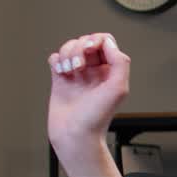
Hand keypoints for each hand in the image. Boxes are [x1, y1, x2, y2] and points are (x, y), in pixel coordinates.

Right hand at [47, 33, 130, 161]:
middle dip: (79, 48)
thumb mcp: (118, 88)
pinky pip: (56, 59)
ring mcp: (77, 75)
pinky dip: (56, 60)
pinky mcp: (60, 80)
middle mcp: (94, 72)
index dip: (95, 41)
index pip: (105, 41)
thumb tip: (108, 43)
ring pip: (70, 48)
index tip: (90, 52)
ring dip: (67, 53)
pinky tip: (60, 72)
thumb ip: (120, 62)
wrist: (74, 136)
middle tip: (78, 65)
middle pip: (85, 41)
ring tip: (69, 70)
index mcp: (110, 71)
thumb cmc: (96, 119)